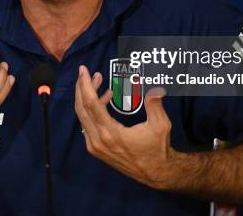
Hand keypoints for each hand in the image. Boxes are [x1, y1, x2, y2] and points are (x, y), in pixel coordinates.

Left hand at [74, 65, 180, 189]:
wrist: (155, 173)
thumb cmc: (157, 148)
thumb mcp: (160, 125)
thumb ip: (155, 104)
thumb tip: (155, 88)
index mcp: (111, 134)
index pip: (91, 104)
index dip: (86, 85)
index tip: (83, 70)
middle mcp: (99, 140)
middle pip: (81, 108)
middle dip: (82, 87)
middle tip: (87, 72)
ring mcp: (95, 146)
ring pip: (83, 116)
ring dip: (87, 97)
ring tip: (99, 81)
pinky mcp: (96, 149)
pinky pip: (87, 124)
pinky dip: (91, 110)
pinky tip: (104, 99)